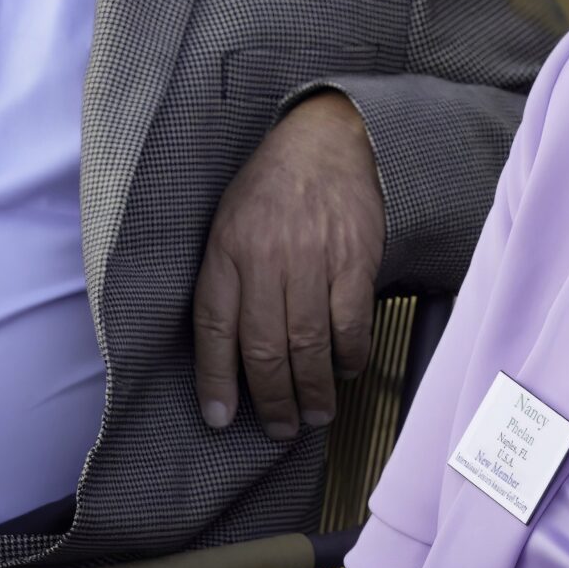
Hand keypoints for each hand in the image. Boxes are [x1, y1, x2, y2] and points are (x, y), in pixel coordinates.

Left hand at [194, 90, 386, 439]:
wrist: (325, 139)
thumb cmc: (271, 187)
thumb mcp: (228, 223)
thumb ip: (225, 279)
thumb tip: (228, 352)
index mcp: (226, 250)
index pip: (214, 328)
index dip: (215, 381)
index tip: (220, 418)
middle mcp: (265, 257)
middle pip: (264, 347)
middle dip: (272, 400)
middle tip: (280, 428)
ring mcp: (312, 257)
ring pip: (308, 343)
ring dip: (313, 389)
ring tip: (315, 413)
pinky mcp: (354, 257)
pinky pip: (350, 322)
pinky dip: (350, 356)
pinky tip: (347, 369)